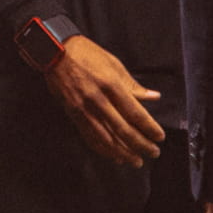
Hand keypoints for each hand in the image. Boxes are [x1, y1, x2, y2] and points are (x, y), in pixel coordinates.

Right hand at [43, 35, 164, 167]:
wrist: (53, 51)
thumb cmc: (85, 54)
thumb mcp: (113, 63)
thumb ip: (133, 84)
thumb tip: (153, 97)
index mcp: (110, 85)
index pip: (135, 113)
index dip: (149, 128)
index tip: (159, 137)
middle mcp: (97, 99)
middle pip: (123, 129)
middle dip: (141, 145)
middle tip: (153, 152)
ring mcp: (83, 108)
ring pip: (106, 137)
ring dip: (123, 152)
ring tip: (135, 161)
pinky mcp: (72, 113)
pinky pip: (89, 135)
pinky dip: (102, 148)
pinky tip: (113, 155)